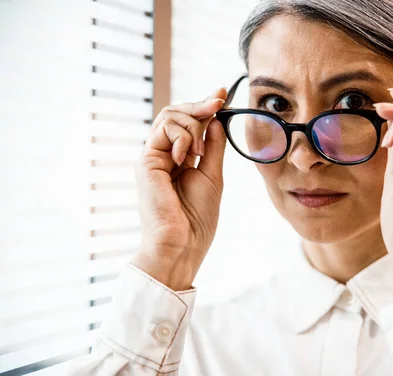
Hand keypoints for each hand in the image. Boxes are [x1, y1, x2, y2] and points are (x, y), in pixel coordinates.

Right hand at [131, 89, 226, 290]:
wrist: (183, 242)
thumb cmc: (197, 216)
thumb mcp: (212, 174)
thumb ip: (212, 146)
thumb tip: (216, 119)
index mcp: (178, 160)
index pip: (188, 124)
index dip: (205, 106)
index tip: (223, 93)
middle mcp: (162, 155)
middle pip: (176, 113)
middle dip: (200, 105)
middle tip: (219, 101)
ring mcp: (152, 157)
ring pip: (170, 116)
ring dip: (192, 126)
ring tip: (198, 151)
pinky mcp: (145, 161)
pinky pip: (164, 130)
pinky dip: (182, 136)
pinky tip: (187, 156)